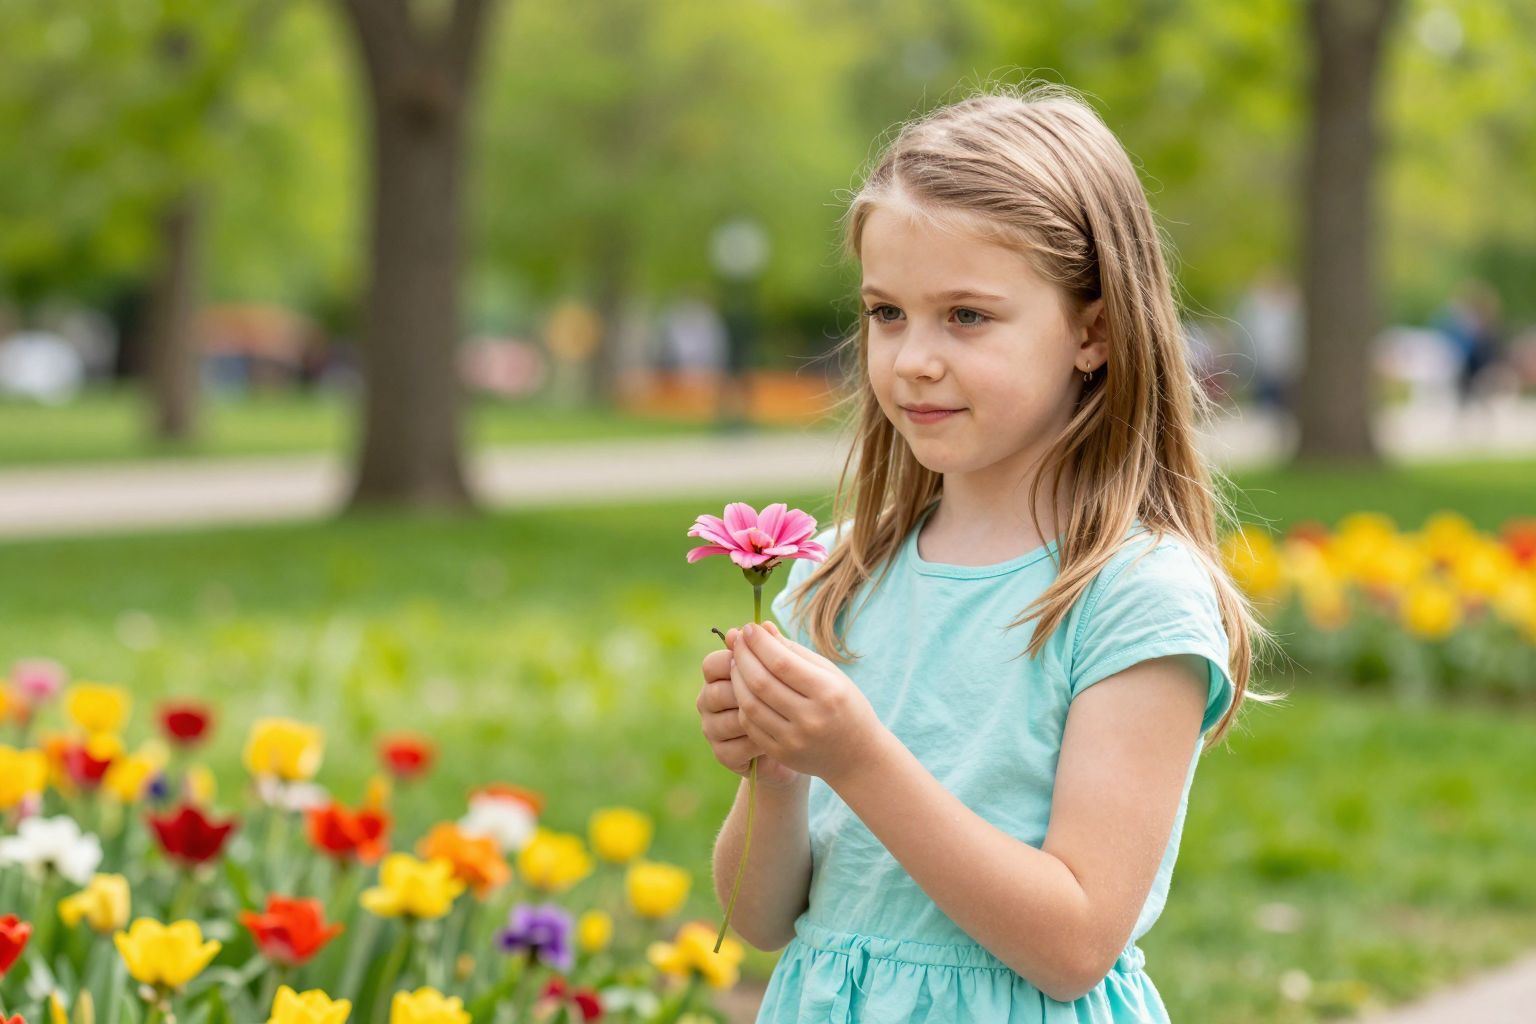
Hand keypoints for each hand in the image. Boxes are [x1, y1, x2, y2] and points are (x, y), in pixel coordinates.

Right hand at [697, 627, 803, 789]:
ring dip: (757, 718)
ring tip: (787, 715)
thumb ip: (776, 651)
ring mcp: (712, 729)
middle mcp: (708, 700)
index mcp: (719, 674)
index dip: (735, 661)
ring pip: (728, 720)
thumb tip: (766, 624)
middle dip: (748, 691)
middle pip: (716, 692)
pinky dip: (757, 742)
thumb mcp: (790, 672)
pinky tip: (780, 736)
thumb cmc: (792, 698)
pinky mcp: (723, 754)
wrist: (799, 743)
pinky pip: (735, 747)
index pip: (712, 664)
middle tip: (782, 692)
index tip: (761, 660)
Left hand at [730, 619, 885, 784]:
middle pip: (762, 682)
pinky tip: (743, 688)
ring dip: (737, 679)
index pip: (782, 662)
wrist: (857, 756)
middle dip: (743, 656)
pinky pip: (751, 725)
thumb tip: (763, 628)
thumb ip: (795, 651)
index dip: (760, 643)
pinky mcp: (782, 754)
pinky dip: (743, 703)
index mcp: (828, 692)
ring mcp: (794, 739)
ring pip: (751, 704)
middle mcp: (811, 718)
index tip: (749, 627)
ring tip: (736, 662)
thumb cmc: (844, 705)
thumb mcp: (830, 674)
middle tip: (737, 640)